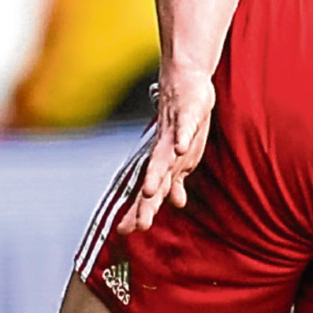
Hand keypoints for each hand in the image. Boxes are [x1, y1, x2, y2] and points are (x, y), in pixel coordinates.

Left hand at [118, 66, 213, 234]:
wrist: (185, 80)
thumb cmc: (183, 120)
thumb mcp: (184, 155)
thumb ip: (177, 179)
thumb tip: (176, 203)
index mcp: (165, 163)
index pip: (150, 192)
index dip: (139, 210)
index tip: (125, 233)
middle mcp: (165, 152)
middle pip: (154, 181)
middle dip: (146, 204)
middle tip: (137, 226)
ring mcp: (175, 132)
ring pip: (164, 157)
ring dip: (157, 174)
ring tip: (151, 192)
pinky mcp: (188, 112)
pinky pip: (185, 126)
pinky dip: (181, 137)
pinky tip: (180, 149)